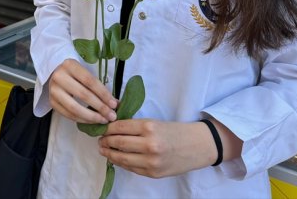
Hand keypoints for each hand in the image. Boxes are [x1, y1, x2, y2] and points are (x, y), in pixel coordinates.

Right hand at [49, 58, 117, 123]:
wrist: (55, 74)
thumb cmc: (75, 74)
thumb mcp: (85, 73)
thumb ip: (98, 87)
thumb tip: (115, 103)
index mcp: (70, 65)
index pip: (90, 81)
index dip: (103, 94)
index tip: (114, 104)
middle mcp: (59, 77)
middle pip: (83, 95)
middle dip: (100, 107)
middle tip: (112, 116)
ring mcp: (53, 90)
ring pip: (74, 108)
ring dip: (92, 117)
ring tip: (103, 120)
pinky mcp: (52, 103)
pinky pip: (68, 115)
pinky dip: (82, 120)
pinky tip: (92, 121)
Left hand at [99, 119, 216, 177]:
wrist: (197, 146)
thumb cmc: (174, 131)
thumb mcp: (155, 122)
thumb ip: (134, 126)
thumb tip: (111, 127)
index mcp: (149, 127)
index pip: (119, 127)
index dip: (107, 128)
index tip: (101, 128)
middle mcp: (149, 144)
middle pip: (118, 143)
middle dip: (105, 141)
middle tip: (99, 140)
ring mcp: (151, 161)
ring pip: (122, 158)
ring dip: (109, 154)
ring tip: (103, 150)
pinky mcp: (153, 173)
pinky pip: (131, 168)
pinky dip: (121, 163)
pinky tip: (116, 158)